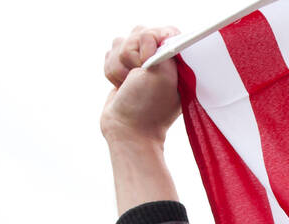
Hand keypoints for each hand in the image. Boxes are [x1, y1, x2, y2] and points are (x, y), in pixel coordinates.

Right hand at [101, 25, 181, 144]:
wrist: (128, 128)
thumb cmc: (149, 106)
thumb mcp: (163, 75)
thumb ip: (163, 49)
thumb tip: (156, 35)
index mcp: (178, 62)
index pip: (165, 31)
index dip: (153, 40)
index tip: (148, 60)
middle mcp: (160, 60)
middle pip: (139, 32)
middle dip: (132, 53)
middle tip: (138, 74)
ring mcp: (141, 64)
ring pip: (120, 42)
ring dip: (120, 65)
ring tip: (129, 83)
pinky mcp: (124, 69)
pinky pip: (110, 53)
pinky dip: (112, 69)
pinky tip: (120, 85)